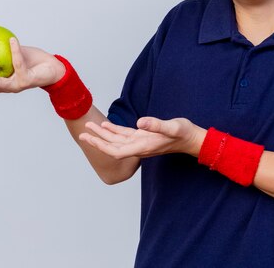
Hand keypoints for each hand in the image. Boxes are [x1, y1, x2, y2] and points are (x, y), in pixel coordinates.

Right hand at [0, 37, 65, 94]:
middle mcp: (8, 87)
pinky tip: (12, 40)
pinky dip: (14, 51)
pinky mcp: (27, 81)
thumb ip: (3, 50)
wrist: (55, 68)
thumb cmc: (34, 61)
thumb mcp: (16, 54)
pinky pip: (18, 64)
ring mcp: (17, 86)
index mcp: (3, 83)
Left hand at [79, 117, 206, 158]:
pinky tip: (106, 126)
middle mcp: (139, 146)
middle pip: (112, 146)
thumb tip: (140, 122)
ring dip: (103, 135)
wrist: (192, 139)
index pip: (116, 150)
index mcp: (143, 146)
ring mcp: (141, 142)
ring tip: (89, 127)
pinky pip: (125, 135)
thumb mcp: (172, 127)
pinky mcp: (144, 137)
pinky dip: (114, 131)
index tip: (88, 138)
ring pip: (117, 141)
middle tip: (81, 133)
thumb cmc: (184, 133)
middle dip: (96, 140)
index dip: (100, 145)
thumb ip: (156, 125)